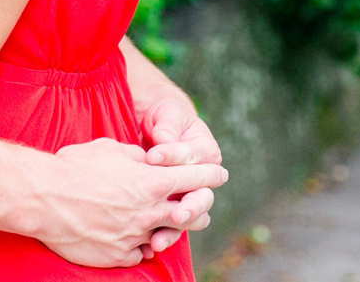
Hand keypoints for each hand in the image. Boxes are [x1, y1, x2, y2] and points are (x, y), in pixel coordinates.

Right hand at [33, 138, 226, 268]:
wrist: (44, 199)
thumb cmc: (75, 167)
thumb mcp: (111, 149)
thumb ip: (138, 157)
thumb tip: (149, 160)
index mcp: (152, 182)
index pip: (196, 178)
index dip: (211, 173)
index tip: (220, 172)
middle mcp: (150, 212)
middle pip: (191, 213)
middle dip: (197, 206)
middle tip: (193, 202)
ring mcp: (136, 237)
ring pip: (165, 235)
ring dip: (164, 226)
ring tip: (155, 219)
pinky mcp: (119, 256)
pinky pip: (140, 252)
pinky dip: (139, 243)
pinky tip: (131, 235)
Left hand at [139, 97, 223, 251]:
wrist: (154, 130)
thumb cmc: (164, 119)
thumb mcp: (167, 115)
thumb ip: (168, 126)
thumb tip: (164, 139)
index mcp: (207, 152)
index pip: (194, 158)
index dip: (173, 156)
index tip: (152, 155)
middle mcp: (203, 179)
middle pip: (203, 196)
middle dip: (190, 205)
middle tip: (176, 211)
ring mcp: (188, 196)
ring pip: (191, 218)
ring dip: (176, 229)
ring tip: (159, 240)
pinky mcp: (172, 208)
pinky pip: (173, 226)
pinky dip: (164, 235)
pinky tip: (152, 245)